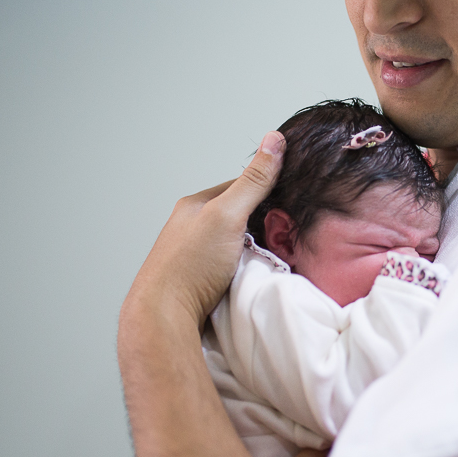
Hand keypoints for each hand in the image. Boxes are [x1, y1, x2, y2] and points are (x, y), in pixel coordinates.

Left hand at [124, 131, 285, 323]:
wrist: (165, 318)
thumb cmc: (190, 265)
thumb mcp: (228, 215)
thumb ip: (254, 181)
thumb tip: (274, 139)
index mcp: (194, 205)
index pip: (239, 186)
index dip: (267, 188)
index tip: (292, 197)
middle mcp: (192, 228)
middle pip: (239, 217)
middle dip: (263, 223)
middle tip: (288, 231)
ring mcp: (195, 256)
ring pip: (237, 244)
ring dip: (257, 250)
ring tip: (277, 257)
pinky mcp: (200, 283)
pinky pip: (232, 268)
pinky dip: (248, 270)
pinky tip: (259, 277)